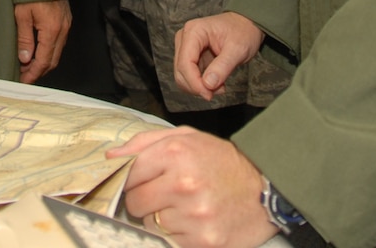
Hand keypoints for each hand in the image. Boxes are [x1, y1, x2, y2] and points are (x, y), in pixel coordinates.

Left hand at [14, 0, 71, 83]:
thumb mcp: (22, 14)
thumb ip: (24, 39)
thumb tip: (25, 58)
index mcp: (52, 30)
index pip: (44, 61)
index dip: (33, 74)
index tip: (23, 80)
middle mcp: (63, 29)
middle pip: (53, 60)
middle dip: (38, 71)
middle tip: (24, 76)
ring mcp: (66, 24)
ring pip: (56, 52)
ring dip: (43, 61)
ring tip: (27, 64)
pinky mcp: (65, 20)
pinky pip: (59, 42)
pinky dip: (48, 50)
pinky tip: (37, 50)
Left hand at [106, 127, 276, 247]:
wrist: (265, 189)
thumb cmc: (221, 161)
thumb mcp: (186, 137)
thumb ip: (144, 143)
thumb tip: (110, 159)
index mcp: (176, 153)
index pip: (129, 173)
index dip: (133, 178)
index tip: (140, 181)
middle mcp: (184, 184)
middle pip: (135, 202)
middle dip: (145, 199)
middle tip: (167, 194)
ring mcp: (194, 217)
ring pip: (152, 224)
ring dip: (163, 218)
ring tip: (186, 206)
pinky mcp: (204, 242)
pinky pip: (171, 241)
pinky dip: (179, 234)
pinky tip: (195, 222)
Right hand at [174, 11, 264, 101]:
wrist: (246, 25)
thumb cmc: (243, 32)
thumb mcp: (238, 49)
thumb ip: (223, 66)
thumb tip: (208, 84)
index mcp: (194, 31)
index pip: (185, 63)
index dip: (194, 83)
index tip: (209, 94)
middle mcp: (185, 38)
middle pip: (180, 71)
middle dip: (198, 86)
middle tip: (219, 90)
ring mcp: (186, 47)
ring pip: (182, 76)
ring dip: (199, 87)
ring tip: (220, 85)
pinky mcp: (190, 56)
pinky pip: (189, 76)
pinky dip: (201, 84)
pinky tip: (217, 82)